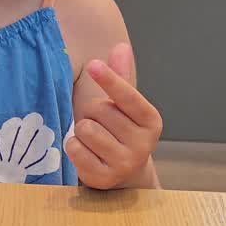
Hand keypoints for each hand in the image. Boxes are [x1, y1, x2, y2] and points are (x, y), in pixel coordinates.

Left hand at [66, 43, 162, 188]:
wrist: (123, 174)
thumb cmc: (120, 131)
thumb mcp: (124, 106)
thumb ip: (121, 78)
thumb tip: (121, 47)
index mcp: (151, 120)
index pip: (127, 95)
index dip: (109, 79)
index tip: (93, 64)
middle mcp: (143, 144)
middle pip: (98, 110)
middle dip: (91, 113)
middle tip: (100, 124)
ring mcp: (125, 163)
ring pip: (85, 129)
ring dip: (81, 131)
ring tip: (93, 139)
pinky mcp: (104, 178)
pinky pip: (75, 149)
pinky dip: (74, 146)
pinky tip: (86, 152)